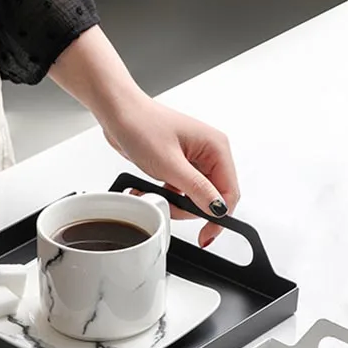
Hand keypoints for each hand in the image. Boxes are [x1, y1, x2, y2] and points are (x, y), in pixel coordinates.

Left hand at [102, 96, 240, 247]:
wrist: (118, 113)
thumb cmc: (142, 126)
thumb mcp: (170, 164)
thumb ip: (197, 189)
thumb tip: (218, 208)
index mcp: (216, 147)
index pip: (230, 192)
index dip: (219, 217)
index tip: (206, 235)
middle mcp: (208, 152)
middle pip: (212, 197)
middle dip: (190, 209)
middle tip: (169, 209)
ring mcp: (193, 158)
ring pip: (194, 196)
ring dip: (175, 203)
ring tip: (156, 197)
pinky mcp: (178, 164)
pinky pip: (181, 189)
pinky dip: (167, 195)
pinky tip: (151, 191)